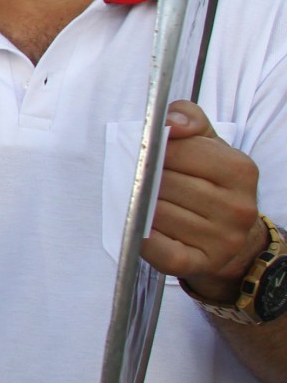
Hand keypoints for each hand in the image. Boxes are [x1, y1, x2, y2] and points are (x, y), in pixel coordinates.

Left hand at [142, 101, 266, 302]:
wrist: (231, 238)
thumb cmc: (211, 184)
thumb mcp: (208, 145)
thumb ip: (190, 119)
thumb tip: (172, 121)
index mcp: (240, 170)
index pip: (176, 151)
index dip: (154, 152)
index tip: (150, 156)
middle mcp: (237, 207)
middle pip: (163, 183)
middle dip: (146, 180)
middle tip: (144, 182)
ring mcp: (222, 239)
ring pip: (155, 213)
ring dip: (141, 207)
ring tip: (148, 205)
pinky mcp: (199, 263)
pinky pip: (157, 248)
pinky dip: (143, 237)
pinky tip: (143, 228)